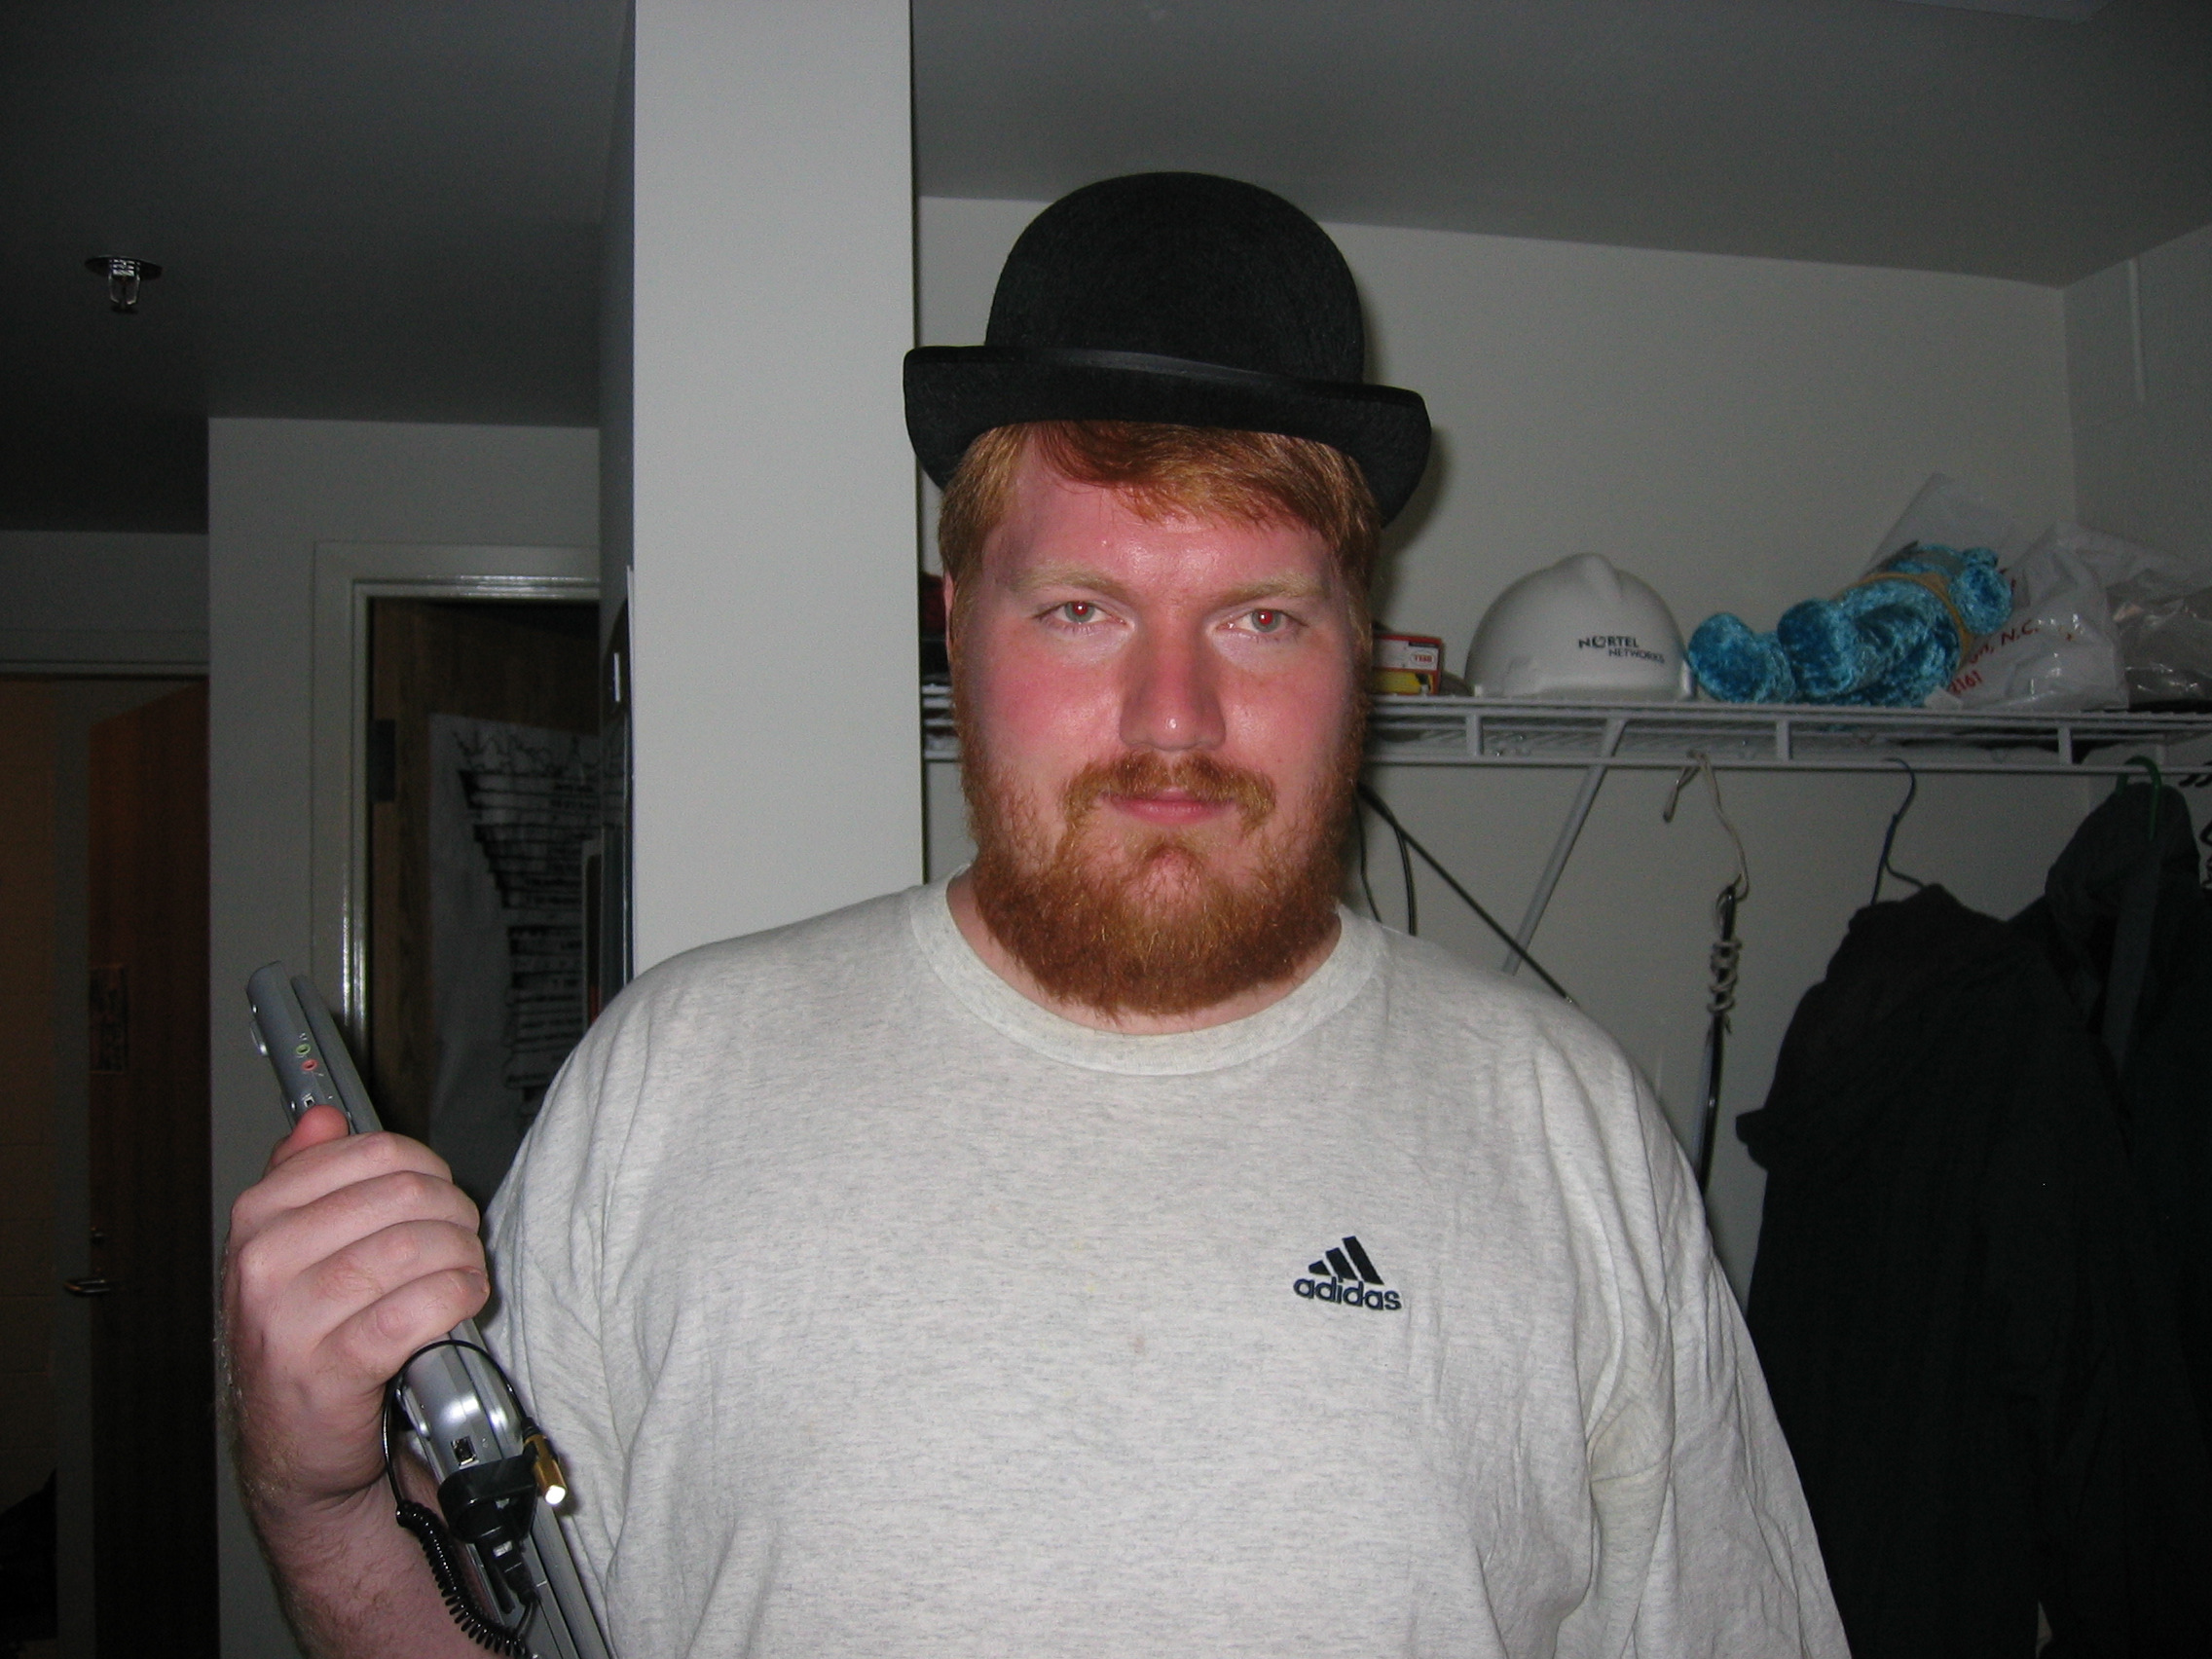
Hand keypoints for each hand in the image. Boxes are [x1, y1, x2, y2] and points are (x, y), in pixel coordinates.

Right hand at [224, 1108, 489, 1522]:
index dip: (426, 1167)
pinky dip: (456, 1298)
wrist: (290, 1446)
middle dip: (452, 1212)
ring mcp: (289, 1319)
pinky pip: (417, 1309)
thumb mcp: (289, 1251)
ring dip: (462, 1257)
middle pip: (403, 1196)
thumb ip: (304, 1177)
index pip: (371, 1153)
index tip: (437, 1190)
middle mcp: (263, 1263)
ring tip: (464, 1272)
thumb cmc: (302, 1339)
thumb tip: (322, 1117)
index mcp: (257, 1218)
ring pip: (415, 1248)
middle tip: (461, 1237)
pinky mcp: (328, 1370)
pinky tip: (462, 1301)